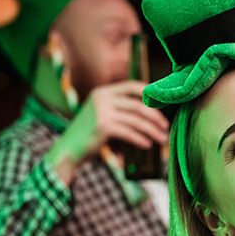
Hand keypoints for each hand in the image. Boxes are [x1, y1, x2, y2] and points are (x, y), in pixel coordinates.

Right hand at [54, 80, 169, 163]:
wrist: (69, 149)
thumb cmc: (90, 134)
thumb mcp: (102, 114)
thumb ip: (120, 109)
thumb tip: (151, 112)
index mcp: (103, 92)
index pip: (132, 86)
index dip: (149, 94)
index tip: (162, 106)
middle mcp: (102, 98)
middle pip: (138, 105)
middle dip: (155, 117)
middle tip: (165, 127)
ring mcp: (101, 111)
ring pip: (136, 120)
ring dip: (152, 131)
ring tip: (162, 139)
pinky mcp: (102, 126)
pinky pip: (129, 132)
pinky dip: (140, 139)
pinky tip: (148, 145)